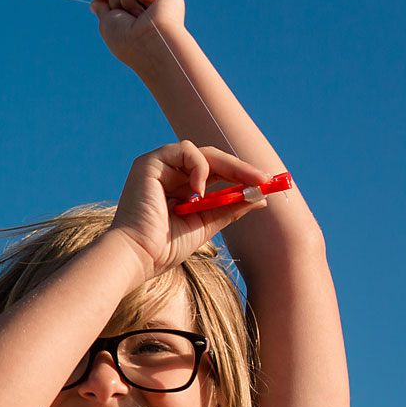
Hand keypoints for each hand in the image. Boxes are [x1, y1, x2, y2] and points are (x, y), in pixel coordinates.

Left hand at [91, 0, 184, 69]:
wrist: (150, 41)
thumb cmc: (127, 39)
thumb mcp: (107, 25)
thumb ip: (102, 10)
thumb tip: (94, 2)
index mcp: (126, 19)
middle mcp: (140, 9)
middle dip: (116, 0)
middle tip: (127, 16)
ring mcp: (154, 0)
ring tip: (140, 14)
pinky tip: (152, 5)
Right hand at [107, 141, 272, 279]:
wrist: (139, 256)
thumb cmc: (165, 247)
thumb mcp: (206, 224)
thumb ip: (229, 208)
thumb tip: (260, 198)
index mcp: (179, 188)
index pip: (215, 173)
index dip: (241, 176)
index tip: (266, 184)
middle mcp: (168, 174)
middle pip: (212, 160)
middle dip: (242, 169)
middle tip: (265, 179)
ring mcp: (158, 166)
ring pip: (203, 153)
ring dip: (228, 167)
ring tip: (243, 185)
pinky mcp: (149, 163)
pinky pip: (185, 151)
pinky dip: (200, 167)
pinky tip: (199, 191)